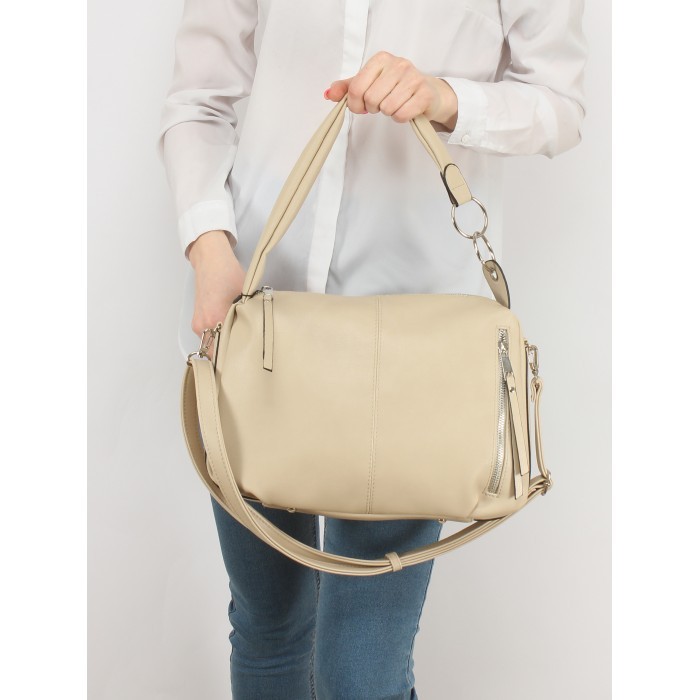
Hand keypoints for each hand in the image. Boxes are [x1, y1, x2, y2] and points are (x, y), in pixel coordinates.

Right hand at [188, 230, 245, 358]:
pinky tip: (229, 330)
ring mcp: (198, 324)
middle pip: (218, 352)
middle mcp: (204, 325)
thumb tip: (261, 331)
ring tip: (239, 340)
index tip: (247, 362)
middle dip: (231, 354)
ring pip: (212, 344)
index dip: (237, 358)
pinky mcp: (197, 321)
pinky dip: (218, 336)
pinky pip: (208, 336)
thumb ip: (251, 315)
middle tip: (246, 355)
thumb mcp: (247, 295)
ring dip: (224, 344)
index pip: (226, 351)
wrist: (211, 261)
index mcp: (217, 319)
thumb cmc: (228, 274)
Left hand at [324, 51, 457, 131]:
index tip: (363, 106)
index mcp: (381, 59)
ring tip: (395, 105)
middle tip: (382, 104)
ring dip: (388, 113)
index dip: (355, 104)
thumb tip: (329, 94)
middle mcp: (398, 64)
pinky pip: (401, 115)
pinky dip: (400, 118)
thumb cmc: (396, 88)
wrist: (429, 93)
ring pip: (387, 108)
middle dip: (374, 108)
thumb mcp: (370, 83)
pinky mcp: (424, 94)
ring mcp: (413, 78)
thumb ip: (348, 88)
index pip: (356, 87)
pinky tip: (405, 110)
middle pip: (371, 99)